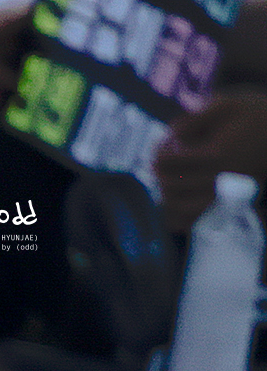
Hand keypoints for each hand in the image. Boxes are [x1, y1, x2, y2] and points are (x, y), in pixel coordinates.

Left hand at [156, 94, 266, 231]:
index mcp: (215, 153)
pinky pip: (195, 223)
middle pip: (171, 184)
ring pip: (179, 208)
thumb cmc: (255, 114)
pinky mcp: (230, 208)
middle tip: (162, 164)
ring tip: (169, 182)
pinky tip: (177, 204)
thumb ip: (194, 118)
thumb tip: (169, 134)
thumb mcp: (226, 104)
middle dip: (160, 173)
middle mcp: (218, 179)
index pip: (169, 160)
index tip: (161, 147)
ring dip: (167, 195)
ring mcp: (224, 197)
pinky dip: (179, 218)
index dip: (158, 152)